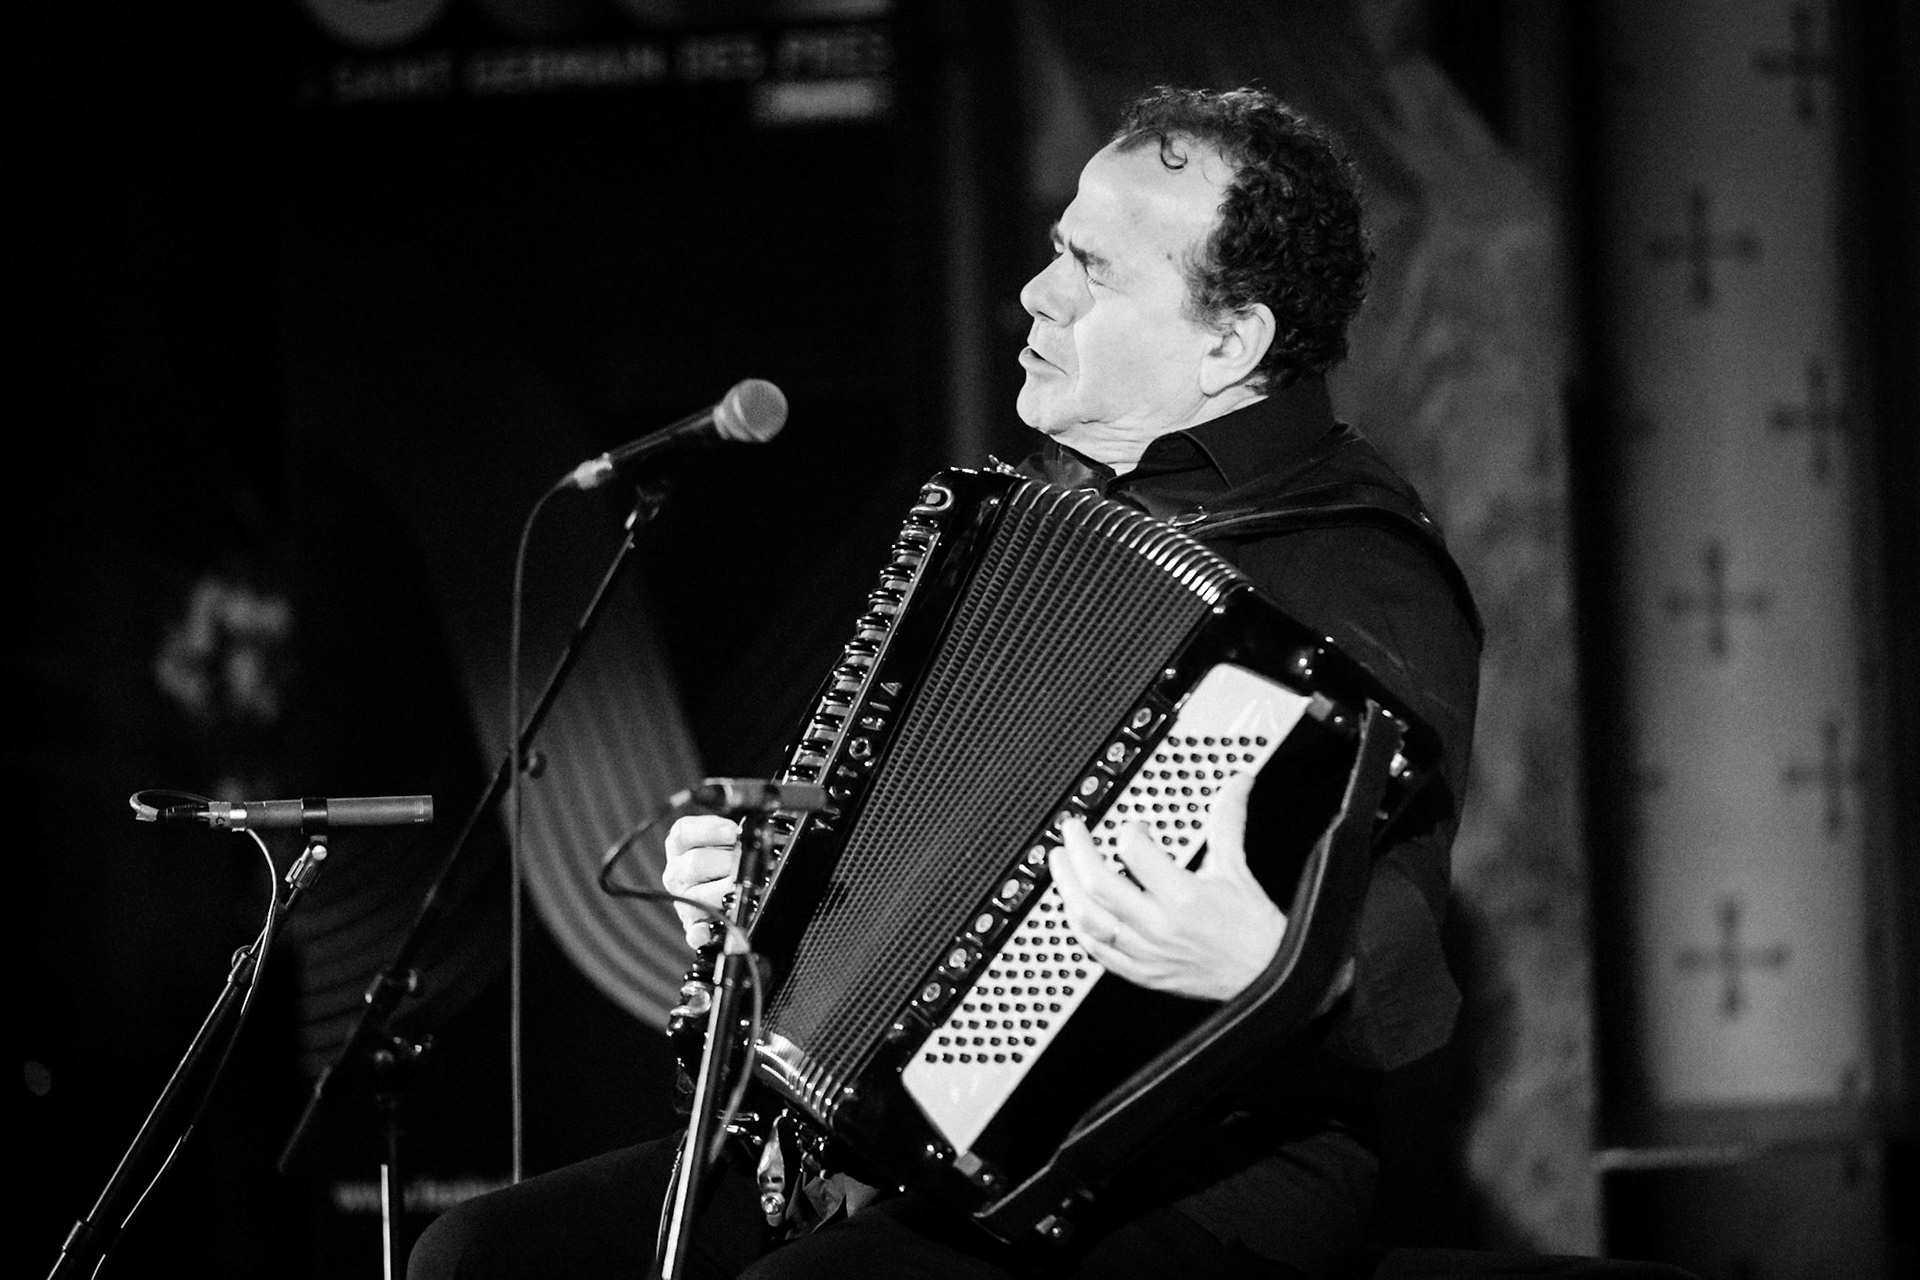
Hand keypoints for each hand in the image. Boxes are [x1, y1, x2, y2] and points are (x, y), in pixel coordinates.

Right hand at [662, 815, 741, 949]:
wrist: (722, 885)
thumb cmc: (725, 857)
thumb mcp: (724, 838)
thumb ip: (730, 834)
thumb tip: (742, 834)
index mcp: (680, 846)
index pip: (683, 832)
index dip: (710, 830)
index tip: (734, 832)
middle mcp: (677, 872)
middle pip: (694, 864)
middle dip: (726, 862)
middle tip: (746, 864)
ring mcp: (683, 900)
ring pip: (696, 896)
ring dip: (722, 893)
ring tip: (740, 889)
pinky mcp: (693, 926)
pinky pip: (692, 932)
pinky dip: (700, 933)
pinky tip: (708, 931)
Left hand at [1047, 771, 1286, 1000]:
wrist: (1264, 976)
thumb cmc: (1250, 928)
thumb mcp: (1236, 869)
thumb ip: (1227, 821)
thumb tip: (1237, 784)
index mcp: (1184, 897)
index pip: (1135, 854)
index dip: (1127, 832)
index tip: (1131, 827)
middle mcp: (1159, 926)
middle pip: (1099, 885)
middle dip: (1077, 852)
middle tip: (1071, 832)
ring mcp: (1146, 953)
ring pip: (1089, 920)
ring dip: (1068, 888)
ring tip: (1059, 864)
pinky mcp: (1141, 973)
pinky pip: (1097, 952)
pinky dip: (1080, 927)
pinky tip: (1074, 907)